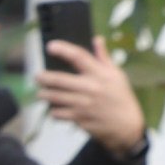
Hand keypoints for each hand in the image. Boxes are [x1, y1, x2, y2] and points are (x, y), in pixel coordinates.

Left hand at [38, 37, 148, 153]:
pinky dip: (53, 111)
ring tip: (41, 93)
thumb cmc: (120, 97)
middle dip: (44, 77)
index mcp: (100, 74)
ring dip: (44, 94)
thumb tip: (97, 39)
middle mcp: (91, 88)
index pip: (79, 57)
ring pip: (55, 97)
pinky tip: (53, 108)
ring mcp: (84, 104)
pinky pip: (58, 113)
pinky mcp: (79, 118)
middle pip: (59, 79)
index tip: (50, 46)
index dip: (63, 49)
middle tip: (37, 76)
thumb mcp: (116, 75)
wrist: (126, 125)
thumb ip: (103, 58)